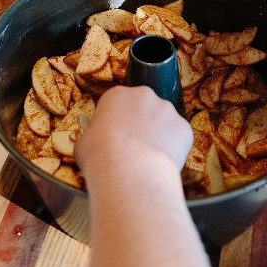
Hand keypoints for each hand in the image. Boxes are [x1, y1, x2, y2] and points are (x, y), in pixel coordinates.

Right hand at [75, 85, 192, 174]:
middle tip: (135, 148)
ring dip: (159, 136)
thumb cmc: (100, 157)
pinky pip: (180, 138)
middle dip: (142, 125)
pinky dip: (174, 150)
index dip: (117, 123)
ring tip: (149, 160)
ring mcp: (167, 110)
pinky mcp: (184, 127)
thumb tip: (90, 145)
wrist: (128, 171)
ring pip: (164, 123)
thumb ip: (91, 138)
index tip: (116, 138)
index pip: (118, 105)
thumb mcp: (83, 144)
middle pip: (144, 109)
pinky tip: (162, 163)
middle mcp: (144, 95)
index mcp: (117, 95)